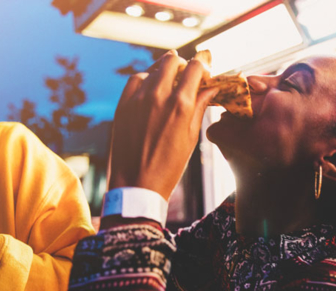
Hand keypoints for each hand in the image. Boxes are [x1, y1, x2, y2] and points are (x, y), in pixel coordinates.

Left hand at [107, 50, 219, 200]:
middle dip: (184, 63)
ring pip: (155, 68)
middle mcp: (159, 96)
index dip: (204, 62)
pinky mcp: (123, 104)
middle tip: (189, 74)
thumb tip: (211, 88)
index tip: (207, 63)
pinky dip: (147, 78)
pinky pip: (136, 79)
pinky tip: (152, 88)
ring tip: (172, 81)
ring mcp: (138, 98)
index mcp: (181, 105)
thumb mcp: (191, 137)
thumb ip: (200, 107)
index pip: (196, 67)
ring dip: (166, 70)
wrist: (137, 184)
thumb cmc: (170, 166)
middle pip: (173, 60)